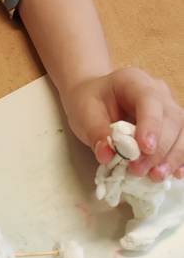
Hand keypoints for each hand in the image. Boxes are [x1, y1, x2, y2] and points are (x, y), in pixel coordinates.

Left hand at [60, 67, 183, 181]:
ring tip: (156, 176)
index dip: (151, 125)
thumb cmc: (90, 102)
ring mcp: (168, 108)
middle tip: (139, 170)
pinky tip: (174, 174)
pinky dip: (181, 159)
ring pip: (182, 131)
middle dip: (160, 149)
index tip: (145, 148)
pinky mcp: (172, 126)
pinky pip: (183, 141)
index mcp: (134, 81)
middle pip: (171, 119)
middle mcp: (158, 92)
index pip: (150, 100)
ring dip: (173, 157)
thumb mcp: (83, 113)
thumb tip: (106, 156)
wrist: (96, 97)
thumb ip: (95, 133)